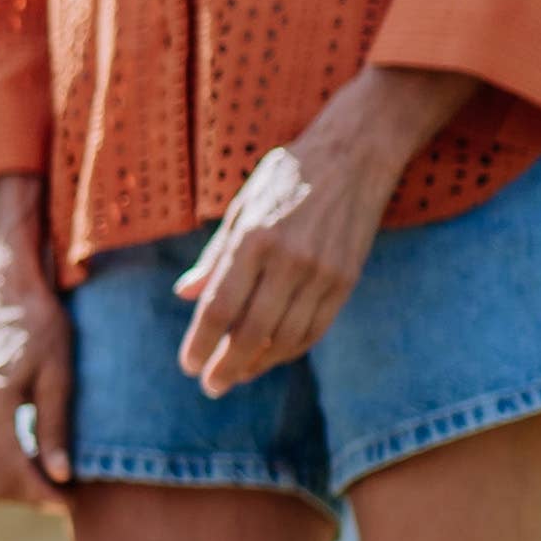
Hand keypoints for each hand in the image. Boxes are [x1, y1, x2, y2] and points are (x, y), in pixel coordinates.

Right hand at [0, 179, 72, 505]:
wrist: (8, 296)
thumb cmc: (42, 328)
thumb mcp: (59, 376)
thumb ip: (56, 428)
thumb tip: (61, 476)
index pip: (14, 472)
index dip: (44, 495)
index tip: (72, 500)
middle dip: (31, 497)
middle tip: (68, 496)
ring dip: (19, 486)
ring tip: (56, 483)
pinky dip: (9, 469)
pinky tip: (38, 463)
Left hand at [173, 66, 464, 394]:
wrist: (356, 154)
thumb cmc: (288, 176)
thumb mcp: (241, 206)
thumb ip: (215, 256)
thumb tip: (185, 294)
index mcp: (253, 238)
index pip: (219, 307)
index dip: (200, 343)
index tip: (188, 366)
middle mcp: (288, 258)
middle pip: (250, 331)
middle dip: (226, 366)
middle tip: (210, 386)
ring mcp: (321, 271)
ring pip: (285, 337)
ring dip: (257, 365)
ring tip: (235, 376)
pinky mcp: (346, 279)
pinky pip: (315, 329)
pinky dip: (290, 350)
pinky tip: (270, 358)